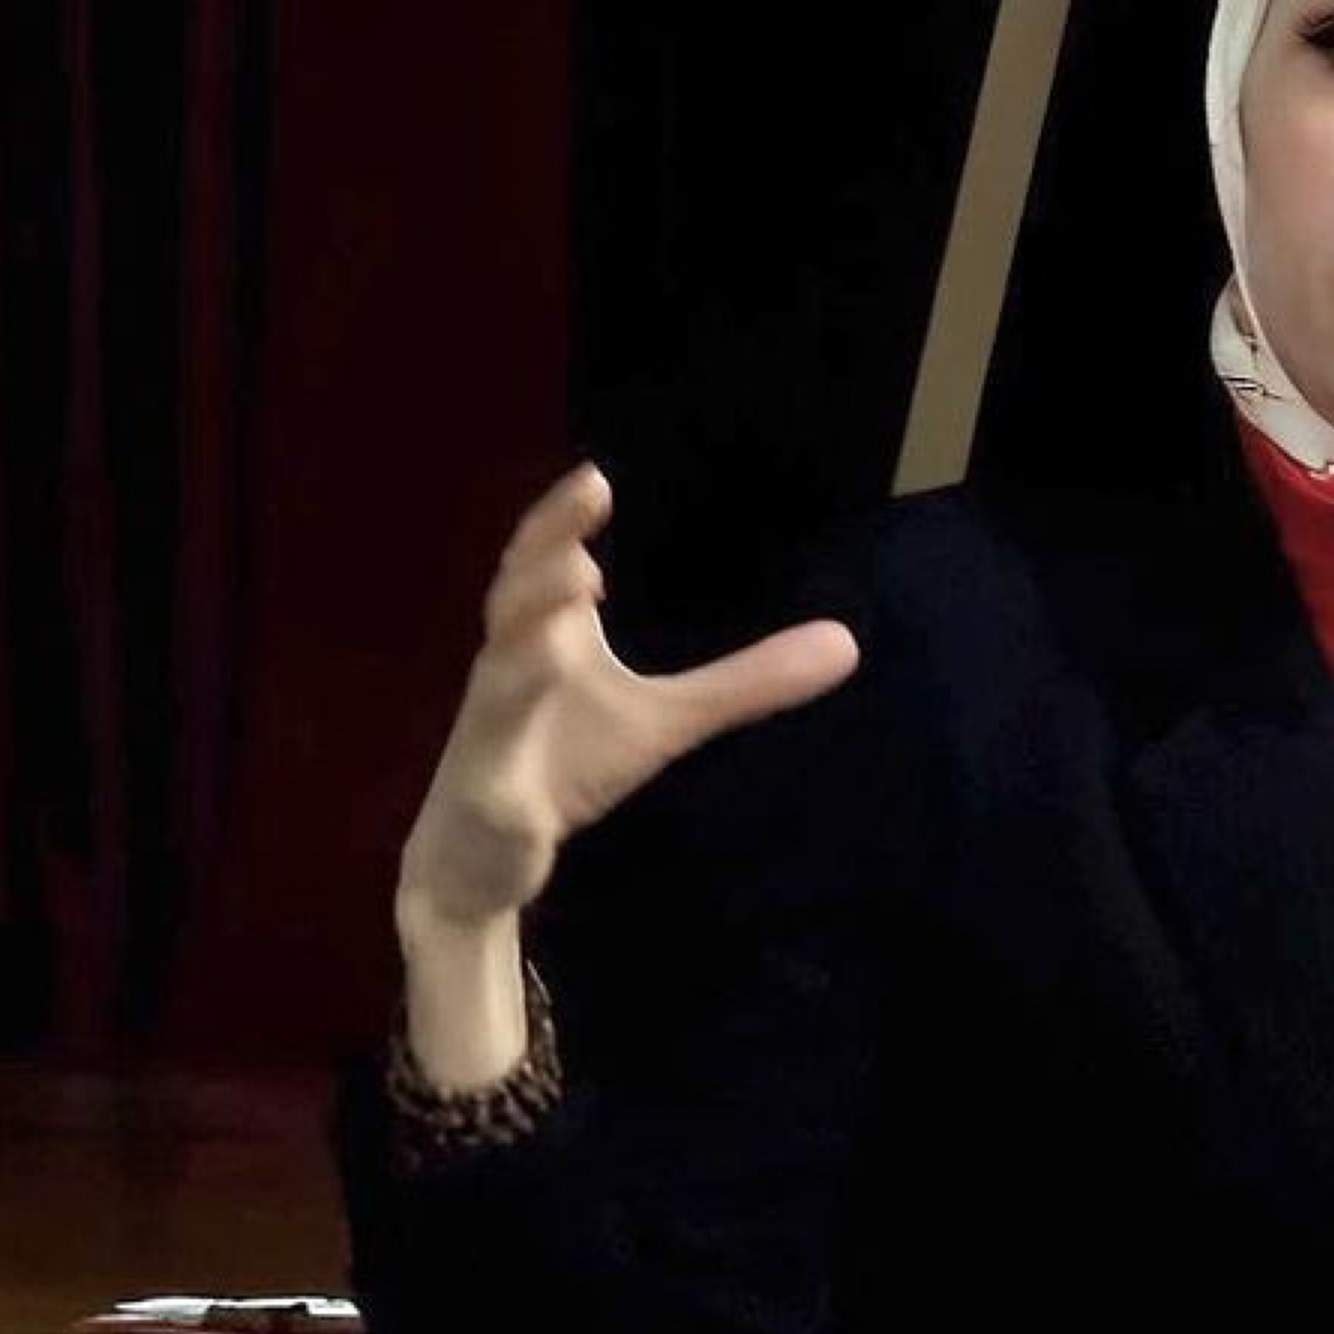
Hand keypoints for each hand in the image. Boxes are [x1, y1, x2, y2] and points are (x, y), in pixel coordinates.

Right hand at [396, 460, 860, 932]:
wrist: (486, 855)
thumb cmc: (565, 761)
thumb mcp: (667, 721)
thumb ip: (745, 681)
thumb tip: (848, 643)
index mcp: (546, 636)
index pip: (547, 563)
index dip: (564, 521)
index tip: (598, 478)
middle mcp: (510, 670)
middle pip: (516, 598)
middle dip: (545, 549)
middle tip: (585, 493)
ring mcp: (492, 735)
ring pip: (498, 681)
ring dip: (526, 641)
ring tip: (574, 589)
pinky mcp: (490, 803)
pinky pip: (496, 789)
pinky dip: (509, 775)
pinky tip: (530, 777)